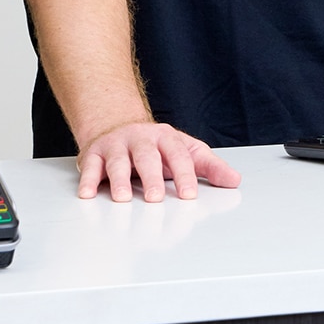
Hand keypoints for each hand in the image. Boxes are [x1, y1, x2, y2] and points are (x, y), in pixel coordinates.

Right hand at [76, 120, 241, 201]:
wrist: (118, 125)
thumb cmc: (157, 147)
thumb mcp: (187, 151)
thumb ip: (210, 167)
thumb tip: (234, 180)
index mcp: (167, 138)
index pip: (179, 155)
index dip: (185, 175)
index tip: (189, 195)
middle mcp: (141, 139)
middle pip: (147, 156)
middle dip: (152, 177)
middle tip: (156, 198)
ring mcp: (117, 145)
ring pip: (117, 161)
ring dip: (119, 180)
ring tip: (123, 198)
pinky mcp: (95, 154)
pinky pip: (90, 167)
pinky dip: (88, 180)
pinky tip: (88, 194)